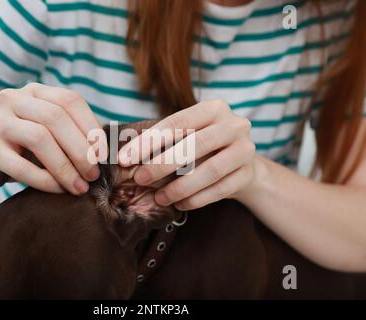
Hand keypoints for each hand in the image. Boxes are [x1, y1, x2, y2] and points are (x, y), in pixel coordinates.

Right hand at [0, 83, 103, 194]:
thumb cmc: (24, 148)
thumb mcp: (50, 134)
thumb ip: (74, 134)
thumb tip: (107, 152)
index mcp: (35, 91)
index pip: (70, 100)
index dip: (91, 126)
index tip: (104, 154)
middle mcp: (14, 99)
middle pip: (56, 117)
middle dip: (81, 149)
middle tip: (94, 175)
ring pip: (39, 138)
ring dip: (65, 166)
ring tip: (80, 186)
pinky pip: (21, 166)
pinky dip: (45, 180)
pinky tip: (58, 189)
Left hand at [118, 100, 255, 209]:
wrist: (242, 162)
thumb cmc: (204, 146)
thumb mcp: (187, 135)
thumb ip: (163, 140)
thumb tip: (126, 154)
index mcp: (214, 108)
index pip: (177, 122)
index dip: (148, 141)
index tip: (124, 158)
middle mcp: (234, 124)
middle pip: (194, 145)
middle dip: (162, 164)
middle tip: (140, 178)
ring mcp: (246, 149)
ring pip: (210, 170)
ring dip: (180, 187)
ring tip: (160, 198)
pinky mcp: (249, 174)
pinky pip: (221, 189)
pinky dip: (198, 199)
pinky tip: (180, 205)